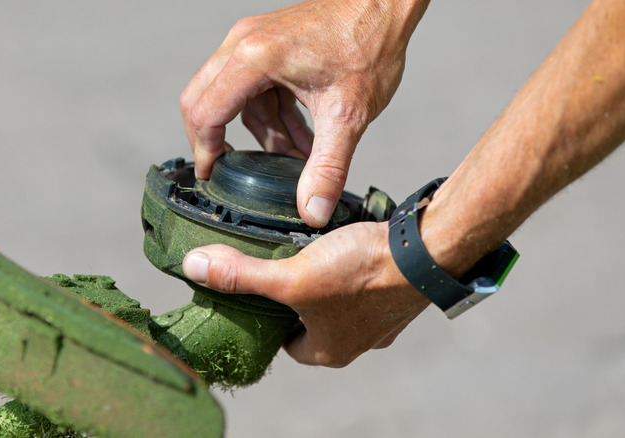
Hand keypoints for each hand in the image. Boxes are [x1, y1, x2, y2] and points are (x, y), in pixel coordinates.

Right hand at [181, 0, 429, 227]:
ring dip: (259, 132)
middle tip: (232, 173)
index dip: (203, 151)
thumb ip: (327, 167)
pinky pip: (254, 86)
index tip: (212, 178)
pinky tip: (301, 137)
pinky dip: (271, 114)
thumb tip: (312, 211)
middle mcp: (243, 44)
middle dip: (217, 142)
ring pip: (233, 97)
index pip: (205, 112)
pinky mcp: (268, 43)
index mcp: (253, 58)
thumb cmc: (369, 44)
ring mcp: (253, 40)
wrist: (387, 4)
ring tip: (293, 158)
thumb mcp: (348, 115)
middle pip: (203, 100)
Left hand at [181, 222, 429, 366]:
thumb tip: (195, 268)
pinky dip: (352, 270)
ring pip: (339, 304)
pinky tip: (345, 246)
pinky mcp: (397, 295)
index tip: (259, 294)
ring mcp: (381, 320)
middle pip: (311, 323)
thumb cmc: (362, 273)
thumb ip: (243, 274)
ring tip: (310, 252)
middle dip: (295, 299)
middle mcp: (357, 342)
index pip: (285, 344)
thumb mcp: (290, 276)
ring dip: (324, 282)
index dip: (268, 320)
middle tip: (281, 267)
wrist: (429, 252)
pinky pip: (365, 286)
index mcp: (328, 351)